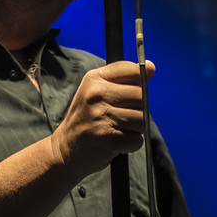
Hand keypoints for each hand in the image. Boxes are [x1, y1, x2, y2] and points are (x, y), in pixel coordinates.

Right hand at [50, 61, 154, 179]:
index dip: (139, 83)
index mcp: (94, 79)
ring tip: (118, 129)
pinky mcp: (108, 139)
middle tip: (123, 117)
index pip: (133, 70)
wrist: (64, 149)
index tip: (129, 95)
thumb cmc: (86, 119)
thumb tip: (151, 67)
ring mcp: (101, 117)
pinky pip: (137, 140)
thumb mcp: (97, 92)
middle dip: (138, 109)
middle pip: (141, 96)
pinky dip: (131, 144)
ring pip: (142, 119)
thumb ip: (125, 79)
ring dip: (135, 128)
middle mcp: (96, 95)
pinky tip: (117, 142)